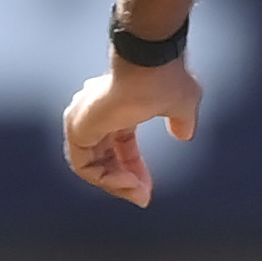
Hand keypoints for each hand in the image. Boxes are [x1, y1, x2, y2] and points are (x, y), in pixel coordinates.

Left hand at [63, 59, 203, 207]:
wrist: (152, 63)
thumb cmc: (167, 77)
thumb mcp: (182, 104)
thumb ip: (181, 122)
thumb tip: (184, 135)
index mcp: (117, 108)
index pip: (121, 147)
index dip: (135, 168)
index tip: (148, 189)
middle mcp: (94, 115)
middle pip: (106, 159)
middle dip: (126, 181)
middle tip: (144, 197)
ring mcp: (82, 122)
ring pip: (93, 167)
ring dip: (117, 184)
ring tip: (139, 193)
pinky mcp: (77, 130)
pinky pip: (86, 167)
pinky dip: (107, 179)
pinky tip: (130, 183)